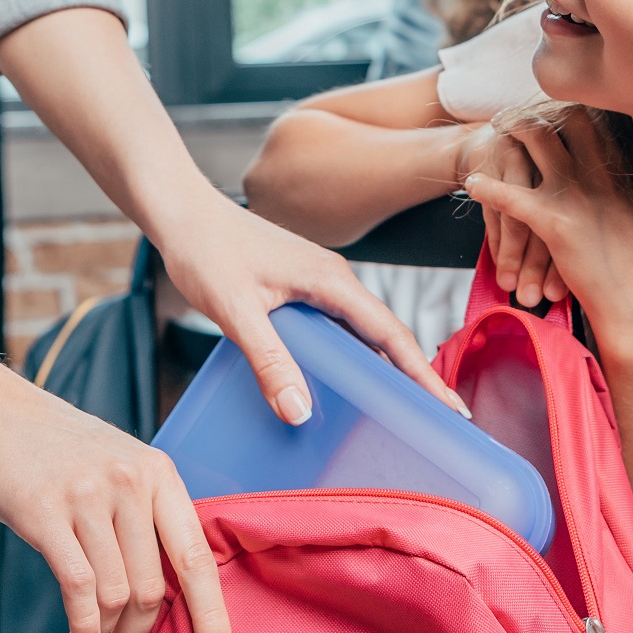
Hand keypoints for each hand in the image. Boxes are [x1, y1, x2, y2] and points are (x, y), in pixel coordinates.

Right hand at [0, 367, 233, 632]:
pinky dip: (83, 627)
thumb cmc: (57, 450)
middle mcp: (130, 481)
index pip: (196, 557)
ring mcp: (88, 496)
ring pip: (116, 593)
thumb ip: (145, 519)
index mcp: (158, 473)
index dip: (211, 614)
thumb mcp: (119, 467)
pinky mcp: (45, 512)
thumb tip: (162, 597)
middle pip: (152, 587)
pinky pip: (77, 587)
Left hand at [157, 193, 470, 422]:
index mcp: (331, 280)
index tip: (452, 408)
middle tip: (441, 421)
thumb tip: (300, 413)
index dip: (423, 374)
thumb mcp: (236, 310)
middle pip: (387, 334)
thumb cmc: (205, 250)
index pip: (391, 334)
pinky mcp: (299, 286)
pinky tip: (346, 381)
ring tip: (403, 409)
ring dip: (386, 366)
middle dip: (416, 376)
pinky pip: (339, 326)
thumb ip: (269, 361)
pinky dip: (354, 355)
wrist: (180, 211)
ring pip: (363, 331)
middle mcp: (333, 279)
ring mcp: (317, 281)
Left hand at [462, 117, 632, 359]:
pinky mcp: (556, 223)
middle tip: (513, 114)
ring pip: (536, 141)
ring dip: (511, 130)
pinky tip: (471, 185)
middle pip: (563, 118)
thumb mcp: (632, 218)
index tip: (548, 106)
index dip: (566, 109)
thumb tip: (602, 179)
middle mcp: (599, 175)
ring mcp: (577, 195)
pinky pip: (512, 196)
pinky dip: (487, 187)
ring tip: (494, 130)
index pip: (591, 122)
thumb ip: (614, 192)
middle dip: (536, 111)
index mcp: (618, 174)